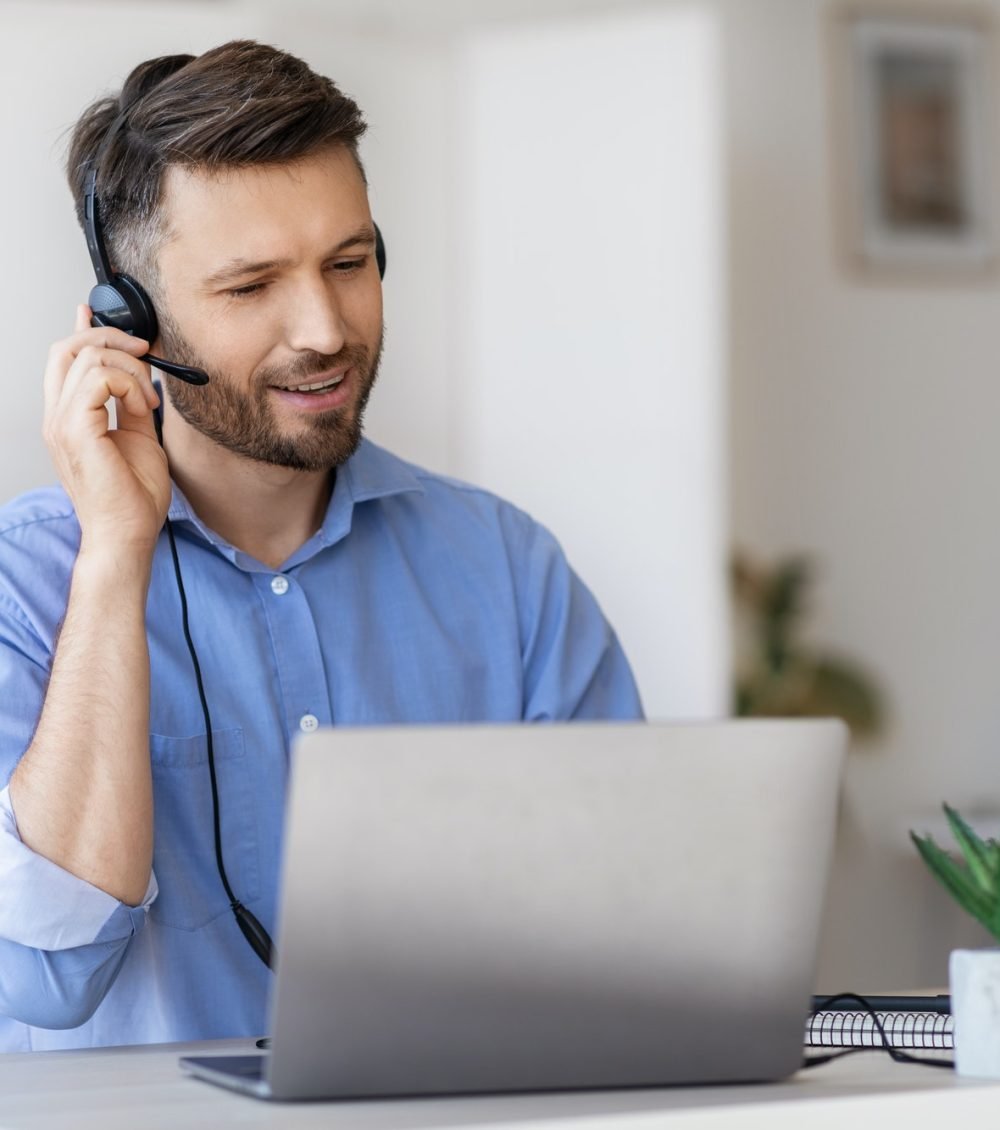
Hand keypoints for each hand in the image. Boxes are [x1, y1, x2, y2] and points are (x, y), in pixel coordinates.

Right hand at [43, 306, 169, 556]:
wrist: (128, 533)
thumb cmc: (133, 498)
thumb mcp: (139, 438)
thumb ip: (133, 405)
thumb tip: (140, 378)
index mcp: (68, 419)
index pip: (63, 360)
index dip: (79, 329)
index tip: (95, 312)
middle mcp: (58, 417)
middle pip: (68, 347)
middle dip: (112, 338)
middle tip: (145, 352)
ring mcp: (61, 423)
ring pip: (87, 356)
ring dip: (130, 368)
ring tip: (149, 399)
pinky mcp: (76, 429)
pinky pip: (99, 378)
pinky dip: (130, 384)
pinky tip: (144, 406)